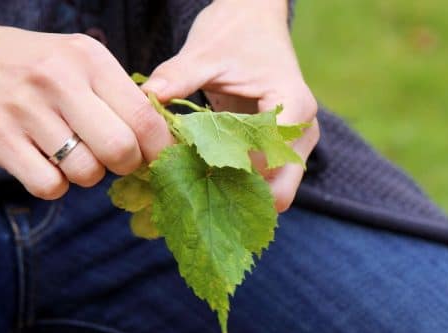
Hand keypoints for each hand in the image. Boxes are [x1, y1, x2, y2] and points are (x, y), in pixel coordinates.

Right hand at [0, 11, 172, 198]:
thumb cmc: (24, 66)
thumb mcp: (72, 59)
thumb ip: (114, 92)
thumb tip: (159, 138)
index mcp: (89, 58)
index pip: (145, 115)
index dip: (158, 147)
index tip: (155, 157)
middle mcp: (60, 80)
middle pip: (121, 149)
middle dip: (125, 166)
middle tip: (112, 160)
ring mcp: (27, 110)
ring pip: (86, 172)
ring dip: (85, 175)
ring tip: (69, 154)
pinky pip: (49, 186)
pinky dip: (53, 185)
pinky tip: (43, 164)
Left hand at [142, 0, 319, 211]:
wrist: (254, 20)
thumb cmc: (234, 32)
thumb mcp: (204, 54)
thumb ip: (177, 77)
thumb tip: (146, 99)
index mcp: (292, 107)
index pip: (267, 163)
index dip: (228, 176)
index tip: (189, 176)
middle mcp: (302, 131)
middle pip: (278, 191)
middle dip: (235, 198)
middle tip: (190, 197)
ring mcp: (295, 143)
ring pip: (271, 191)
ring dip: (234, 194)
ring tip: (193, 191)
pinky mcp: (280, 148)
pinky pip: (263, 179)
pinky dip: (235, 183)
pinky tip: (201, 179)